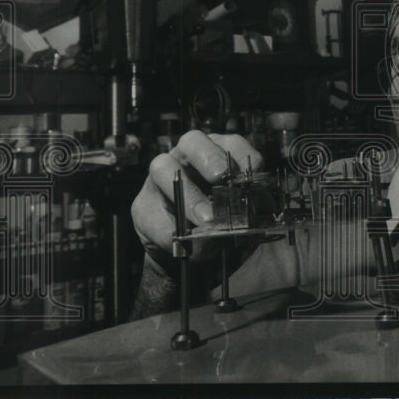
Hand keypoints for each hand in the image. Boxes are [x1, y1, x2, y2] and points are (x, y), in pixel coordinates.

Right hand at [130, 130, 263, 271]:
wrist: (194, 258)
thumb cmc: (223, 228)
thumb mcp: (243, 220)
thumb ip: (250, 211)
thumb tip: (257, 209)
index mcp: (218, 155)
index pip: (232, 143)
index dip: (243, 155)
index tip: (254, 171)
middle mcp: (187, 158)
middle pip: (193, 141)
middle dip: (210, 158)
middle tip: (222, 177)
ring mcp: (159, 178)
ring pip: (163, 167)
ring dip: (189, 195)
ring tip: (208, 221)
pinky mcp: (142, 206)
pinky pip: (151, 213)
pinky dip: (170, 230)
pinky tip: (185, 242)